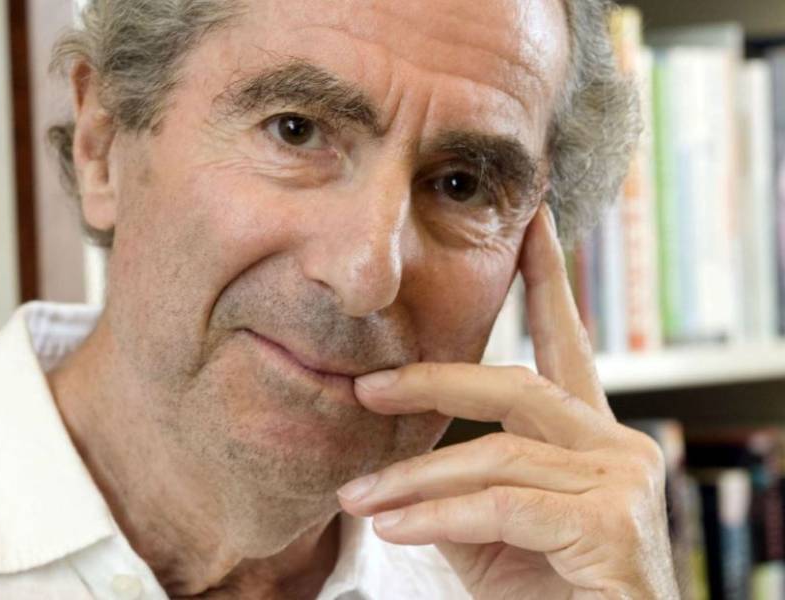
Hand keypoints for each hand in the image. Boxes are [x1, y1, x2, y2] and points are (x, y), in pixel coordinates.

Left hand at [337, 205, 678, 598]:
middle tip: (368, 388)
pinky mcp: (610, 523)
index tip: (531, 223)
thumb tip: (395, 470)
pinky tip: (394, 529)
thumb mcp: (489, 531)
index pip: (564, 342)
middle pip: (515, 385)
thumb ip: (459, 486)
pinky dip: (437, 515)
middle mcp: (613, 445)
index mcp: (586, 437)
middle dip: (435, 381)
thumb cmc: (544, 592)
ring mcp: (621, 480)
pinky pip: (501, 504)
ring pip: (495, 453)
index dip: (547, 278)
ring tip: (358, 497)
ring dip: (415, 478)